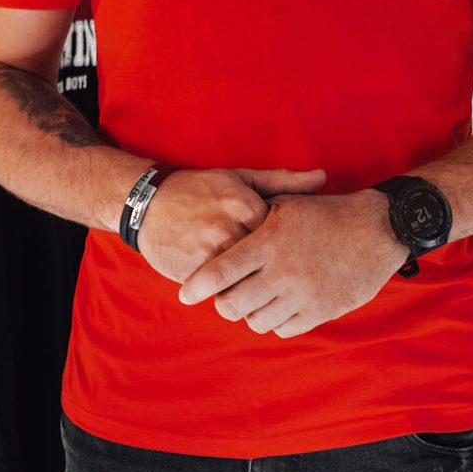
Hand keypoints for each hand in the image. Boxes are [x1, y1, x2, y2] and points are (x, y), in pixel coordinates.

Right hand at [136, 166, 326, 283]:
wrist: (149, 202)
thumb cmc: (201, 189)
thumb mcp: (241, 178)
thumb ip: (284, 181)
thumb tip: (323, 178)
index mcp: (246, 205)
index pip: (283, 236)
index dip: (288, 246)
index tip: (291, 252)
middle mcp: (229, 228)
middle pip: (266, 263)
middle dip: (274, 272)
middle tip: (282, 277)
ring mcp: (209, 251)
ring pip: (245, 282)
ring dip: (253, 288)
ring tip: (260, 287)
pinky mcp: (191, 270)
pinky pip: (220, 291)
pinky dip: (229, 293)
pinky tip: (234, 289)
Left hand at [177, 188, 409, 336]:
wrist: (377, 230)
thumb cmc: (328, 213)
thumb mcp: (288, 206)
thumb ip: (255, 221)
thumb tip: (225, 237)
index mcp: (268, 241)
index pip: (219, 272)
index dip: (196, 287)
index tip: (185, 295)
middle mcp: (282, 272)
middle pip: (233, 305)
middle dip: (223, 304)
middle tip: (226, 297)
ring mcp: (302, 295)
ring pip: (256, 321)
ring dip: (250, 313)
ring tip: (255, 300)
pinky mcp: (321, 311)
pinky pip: (285, 329)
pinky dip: (275, 322)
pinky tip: (278, 306)